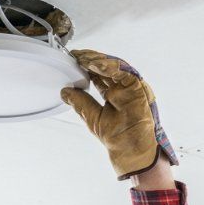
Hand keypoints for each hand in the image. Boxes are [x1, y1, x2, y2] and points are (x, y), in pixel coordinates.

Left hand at [60, 50, 178, 180]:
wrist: (129, 149)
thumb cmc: (117, 137)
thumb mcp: (92, 116)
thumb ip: (80, 102)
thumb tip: (65, 92)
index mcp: (113, 94)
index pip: (99, 75)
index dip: (86, 66)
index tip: (73, 60)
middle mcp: (122, 88)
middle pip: (107, 67)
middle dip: (91, 59)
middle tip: (76, 55)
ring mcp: (131, 88)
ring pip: (115, 66)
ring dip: (98, 60)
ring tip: (82, 58)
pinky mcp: (138, 88)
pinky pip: (124, 73)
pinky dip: (109, 67)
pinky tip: (95, 65)